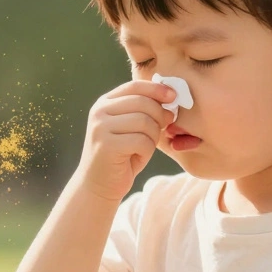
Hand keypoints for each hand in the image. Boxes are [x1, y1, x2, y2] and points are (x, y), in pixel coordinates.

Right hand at [73, 79, 174, 201]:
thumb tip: (170, 98)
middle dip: (159, 116)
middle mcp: (99, 112)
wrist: (98, 185)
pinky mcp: (107, 146)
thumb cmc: (121, 156)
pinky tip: (137, 157)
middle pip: (143, 103)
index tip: (173, 96)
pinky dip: (147, 151)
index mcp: (105, 103)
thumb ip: (144, 111)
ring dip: (152, 137)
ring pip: (145, 122)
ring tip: (144, 147)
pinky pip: (142, 141)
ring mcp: (101, 128)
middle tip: (163, 129)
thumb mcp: (131, 128)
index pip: (135, 86)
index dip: (157, 89)